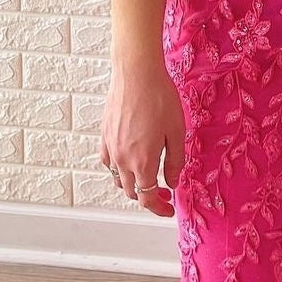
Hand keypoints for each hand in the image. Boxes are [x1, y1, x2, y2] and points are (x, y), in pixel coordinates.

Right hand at [100, 62, 184, 218]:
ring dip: (132, 185)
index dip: (159, 209)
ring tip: (147, 177)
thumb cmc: (159, 97)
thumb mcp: (176, 131)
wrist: (136, 72)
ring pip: (117, 179)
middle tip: (164, 192)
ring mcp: (110, 147)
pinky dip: (117, 169)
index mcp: (143, 161)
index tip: (169, 209)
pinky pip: (108, 161)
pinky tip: (128, 160)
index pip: (148, 199)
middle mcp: (122, 159)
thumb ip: (174, 161)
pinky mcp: (104, 134)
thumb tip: (172, 182)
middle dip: (149, 197)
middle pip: (132, 192)